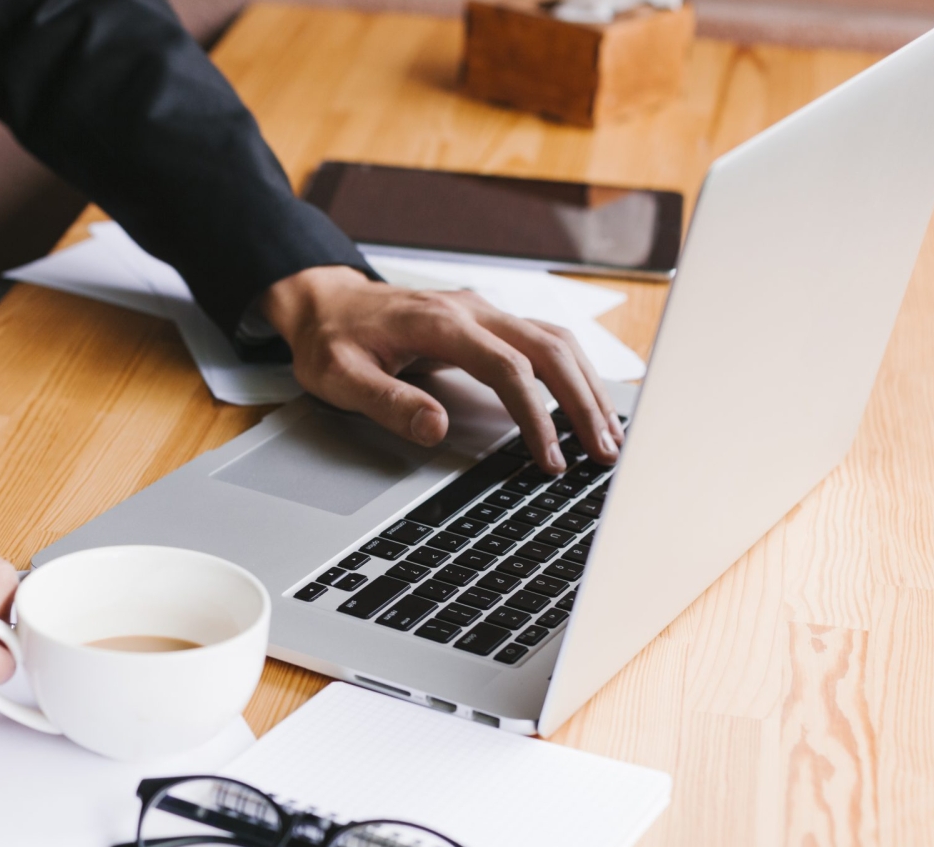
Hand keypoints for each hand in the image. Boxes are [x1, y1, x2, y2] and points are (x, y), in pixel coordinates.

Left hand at [260, 266, 623, 471]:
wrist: (326, 302)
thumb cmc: (332, 340)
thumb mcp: (340, 378)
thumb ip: (388, 403)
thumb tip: (436, 428)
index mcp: (439, 323)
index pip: (507, 367)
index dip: (535, 415)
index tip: (550, 456)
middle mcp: (471, 310)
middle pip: (549, 349)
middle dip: (582, 402)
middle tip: (604, 451)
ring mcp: (483, 312)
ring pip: (556, 341)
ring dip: (586, 386)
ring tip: (607, 435)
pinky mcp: (488, 322)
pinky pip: (544, 341)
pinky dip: (573, 371)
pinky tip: (587, 401)